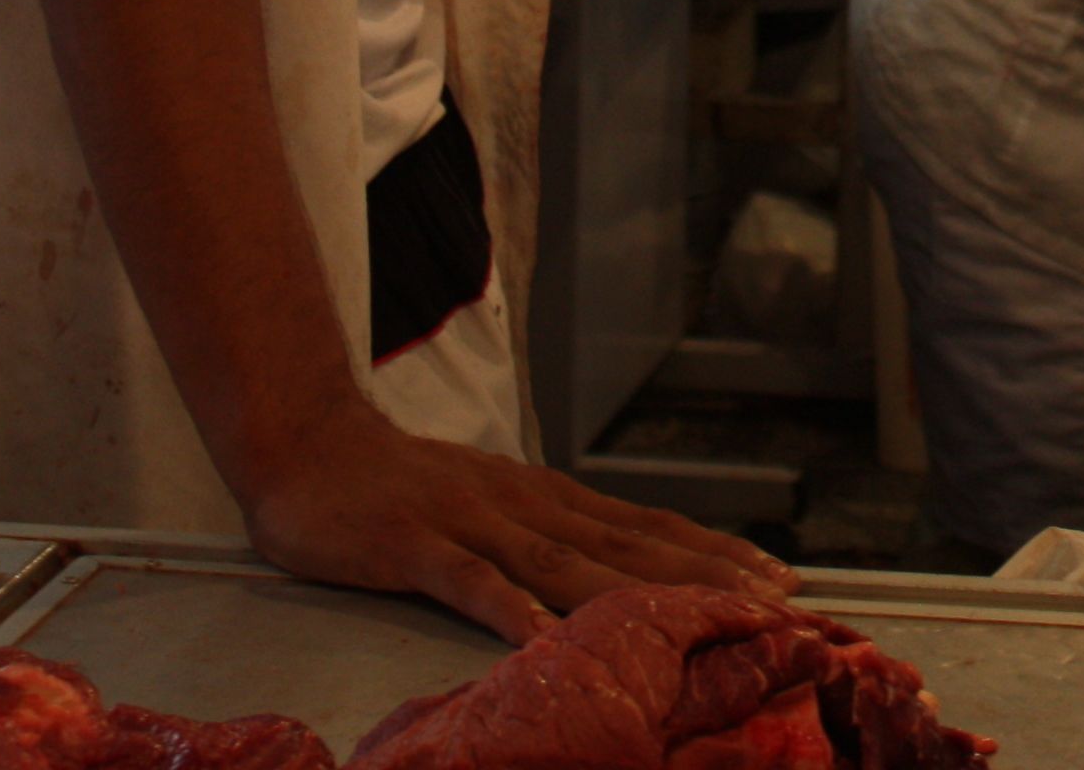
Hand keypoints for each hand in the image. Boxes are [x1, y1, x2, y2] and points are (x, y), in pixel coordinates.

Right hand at [235, 395, 791, 641]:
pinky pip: (469, 580)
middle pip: (628, 544)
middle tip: (773, 601)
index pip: (644, 525)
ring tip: (698, 617)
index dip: (712, 551)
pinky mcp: (414, 544)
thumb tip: (601, 575)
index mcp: (544, 499)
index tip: (776, 577)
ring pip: (568, 559)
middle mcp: (524, 505)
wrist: (308, 443)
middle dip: (705, 573)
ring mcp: (471, 522)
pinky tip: (541, 639)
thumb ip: (540, 539)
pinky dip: (508, 607)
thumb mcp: (487, 506)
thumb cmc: (397, 486)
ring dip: (637, 590)